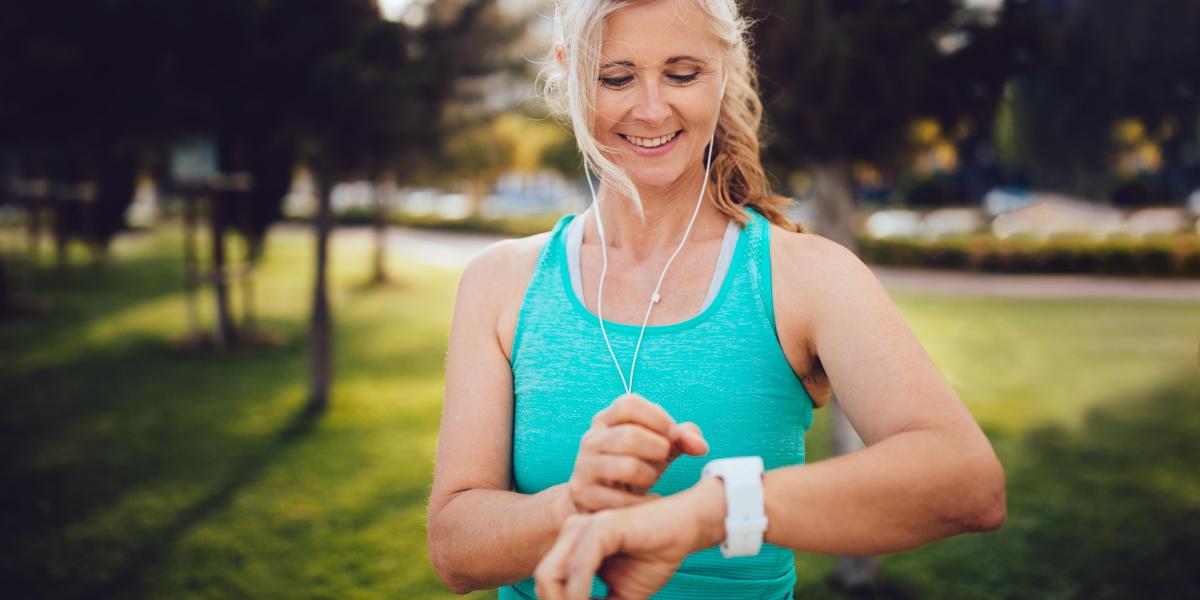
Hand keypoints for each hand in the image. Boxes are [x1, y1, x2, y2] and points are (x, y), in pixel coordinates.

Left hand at [535, 487, 708, 599]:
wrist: (685, 528)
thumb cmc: (655, 555)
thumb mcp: (622, 594)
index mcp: (573, 545)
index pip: (548, 583)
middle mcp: (572, 533)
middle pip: (543, 580)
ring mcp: (583, 528)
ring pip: (551, 574)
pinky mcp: (600, 528)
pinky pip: (580, 567)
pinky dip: (580, 592)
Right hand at [567, 393, 708, 514]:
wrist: (600, 502)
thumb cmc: (635, 466)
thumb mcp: (658, 447)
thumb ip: (682, 438)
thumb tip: (700, 446)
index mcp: (606, 419)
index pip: (629, 404)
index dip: (658, 418)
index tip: (674, 435)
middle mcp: (591, 439)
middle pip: (631, 436)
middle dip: (658, 449)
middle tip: (664, 459)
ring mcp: (584, 466)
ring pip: (628, 467)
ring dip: (650, 476)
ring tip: (651, 480)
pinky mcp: (584, 493)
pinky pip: (623, 499)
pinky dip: (645, 503)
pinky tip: (650, 500)